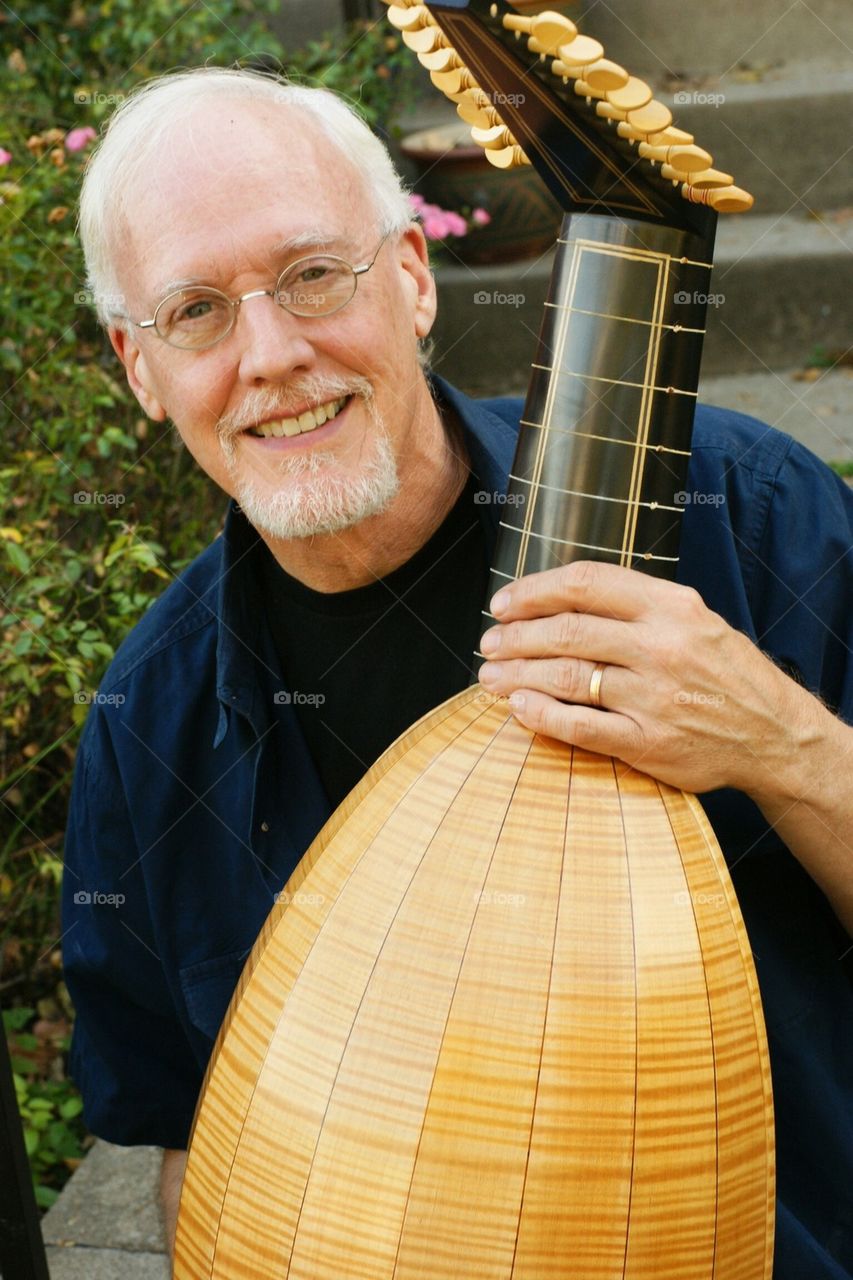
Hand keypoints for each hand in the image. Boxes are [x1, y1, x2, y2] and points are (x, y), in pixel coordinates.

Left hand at [477, 560, 818, 799]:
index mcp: (671, 606)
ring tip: (490, 676)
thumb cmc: (723, 672)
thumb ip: (634, 605)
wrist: (774, 734)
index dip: (533, 591)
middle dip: (515, 636)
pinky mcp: (651, 744)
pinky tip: (517, 708)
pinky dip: (541, 716)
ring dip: (517, 675)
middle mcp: (663, 647)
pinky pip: (581, 727)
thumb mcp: (692, 619)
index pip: (586, 583)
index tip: (502, 603)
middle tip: (488, 644)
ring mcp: (656, 698)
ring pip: (566, 678)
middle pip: (567, 631)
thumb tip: (558, 597)